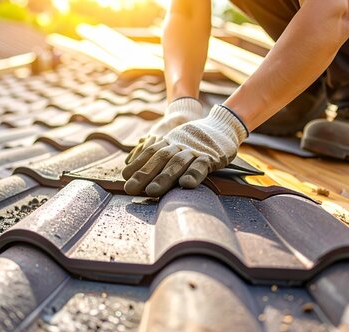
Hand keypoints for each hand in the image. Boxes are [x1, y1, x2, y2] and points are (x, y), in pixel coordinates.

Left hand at [123, 105, 248, 196]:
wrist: (224, 124)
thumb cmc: (197, 139)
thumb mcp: (177, 142)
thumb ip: (162, 153)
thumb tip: (136, 166)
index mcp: (170, 142)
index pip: (151, 152)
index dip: (138, 164)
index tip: (124, 176)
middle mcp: (180, 145)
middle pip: (160, 159)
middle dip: (144, 174)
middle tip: (130, 189)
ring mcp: (195, 150)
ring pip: (178, 163)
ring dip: (164, 178)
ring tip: (151, 191)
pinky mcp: (212, 157)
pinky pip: (201, 166)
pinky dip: (193, 175)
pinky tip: (185, 185)